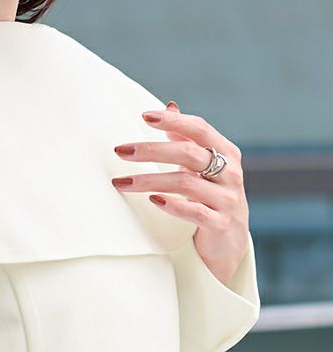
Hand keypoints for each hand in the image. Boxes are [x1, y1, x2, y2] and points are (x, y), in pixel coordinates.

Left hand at [112, 101, 249, 284]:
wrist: (229, 244)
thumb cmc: (211, 198)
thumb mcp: (203, 167)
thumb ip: (187, 139)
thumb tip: (169, 107)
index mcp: (227, 153)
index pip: (199, 129)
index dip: (172, 121)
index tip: (144, 116)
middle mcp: (230, 173)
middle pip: (188, 153)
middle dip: (151, 150)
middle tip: (121, 151)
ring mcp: (227, 199)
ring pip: (186, 183)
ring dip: (149, 181)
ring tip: (122, 183)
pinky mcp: (220, 224)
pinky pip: (195, 212)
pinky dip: (173, 205)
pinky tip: (152, 200)